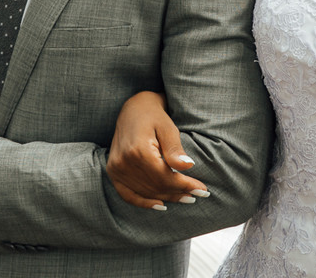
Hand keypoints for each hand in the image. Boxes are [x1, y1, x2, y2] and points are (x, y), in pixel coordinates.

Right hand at [107, 91, 207, 210]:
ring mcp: (116, 168)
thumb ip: (175, 149)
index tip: (202, 190)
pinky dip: (143, 202)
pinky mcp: (113, 171)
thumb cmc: (154, 116)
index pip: (165, 177)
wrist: (133, 108)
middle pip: (156, 186)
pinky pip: (127, 194)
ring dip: (167, 197)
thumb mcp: (168, 128)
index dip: (185, 185)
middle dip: (179, 192)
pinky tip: (160, 205)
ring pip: (145, 192)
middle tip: (198, 195)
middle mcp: (124, 161)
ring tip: (185, 198)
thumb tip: (188, 166)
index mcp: (138, 150)